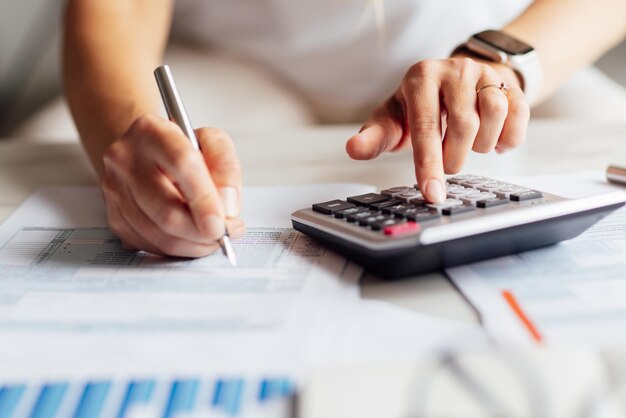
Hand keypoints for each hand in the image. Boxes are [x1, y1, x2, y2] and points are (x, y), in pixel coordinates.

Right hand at [101, 115, 244, 256]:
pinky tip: (190, 237)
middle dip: (201, 233)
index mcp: (151, 131)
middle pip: (166, 211)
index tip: (222, 223)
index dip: (205, 201)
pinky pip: (149, 245)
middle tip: (224, 234)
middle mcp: (126, 159)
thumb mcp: (211, 143)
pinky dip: (177, 249)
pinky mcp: (113, 216)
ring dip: (193, 245)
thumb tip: (227, 207)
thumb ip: (226, 169)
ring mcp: (115, 190)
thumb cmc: (181, 148)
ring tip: (211, 236)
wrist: (144, 153)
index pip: (182, 165)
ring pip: (159, 235)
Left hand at [345, 56, 529, 201]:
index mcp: (420, 78)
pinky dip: (509, 138)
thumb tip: (353, 149)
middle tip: (448, 164)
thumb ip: (375, 135)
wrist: (457, 79)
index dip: (429, 164)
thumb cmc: (419, 105)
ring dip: (484, 145)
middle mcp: (454, 71)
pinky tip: (494, 141)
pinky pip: (520, 115)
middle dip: (455, 157)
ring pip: (495, 114)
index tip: (432, 194)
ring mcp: (485, 75)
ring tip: (470, 147)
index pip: (425, 126)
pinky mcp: (510, 84)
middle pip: (463, 124)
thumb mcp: (393, 117)